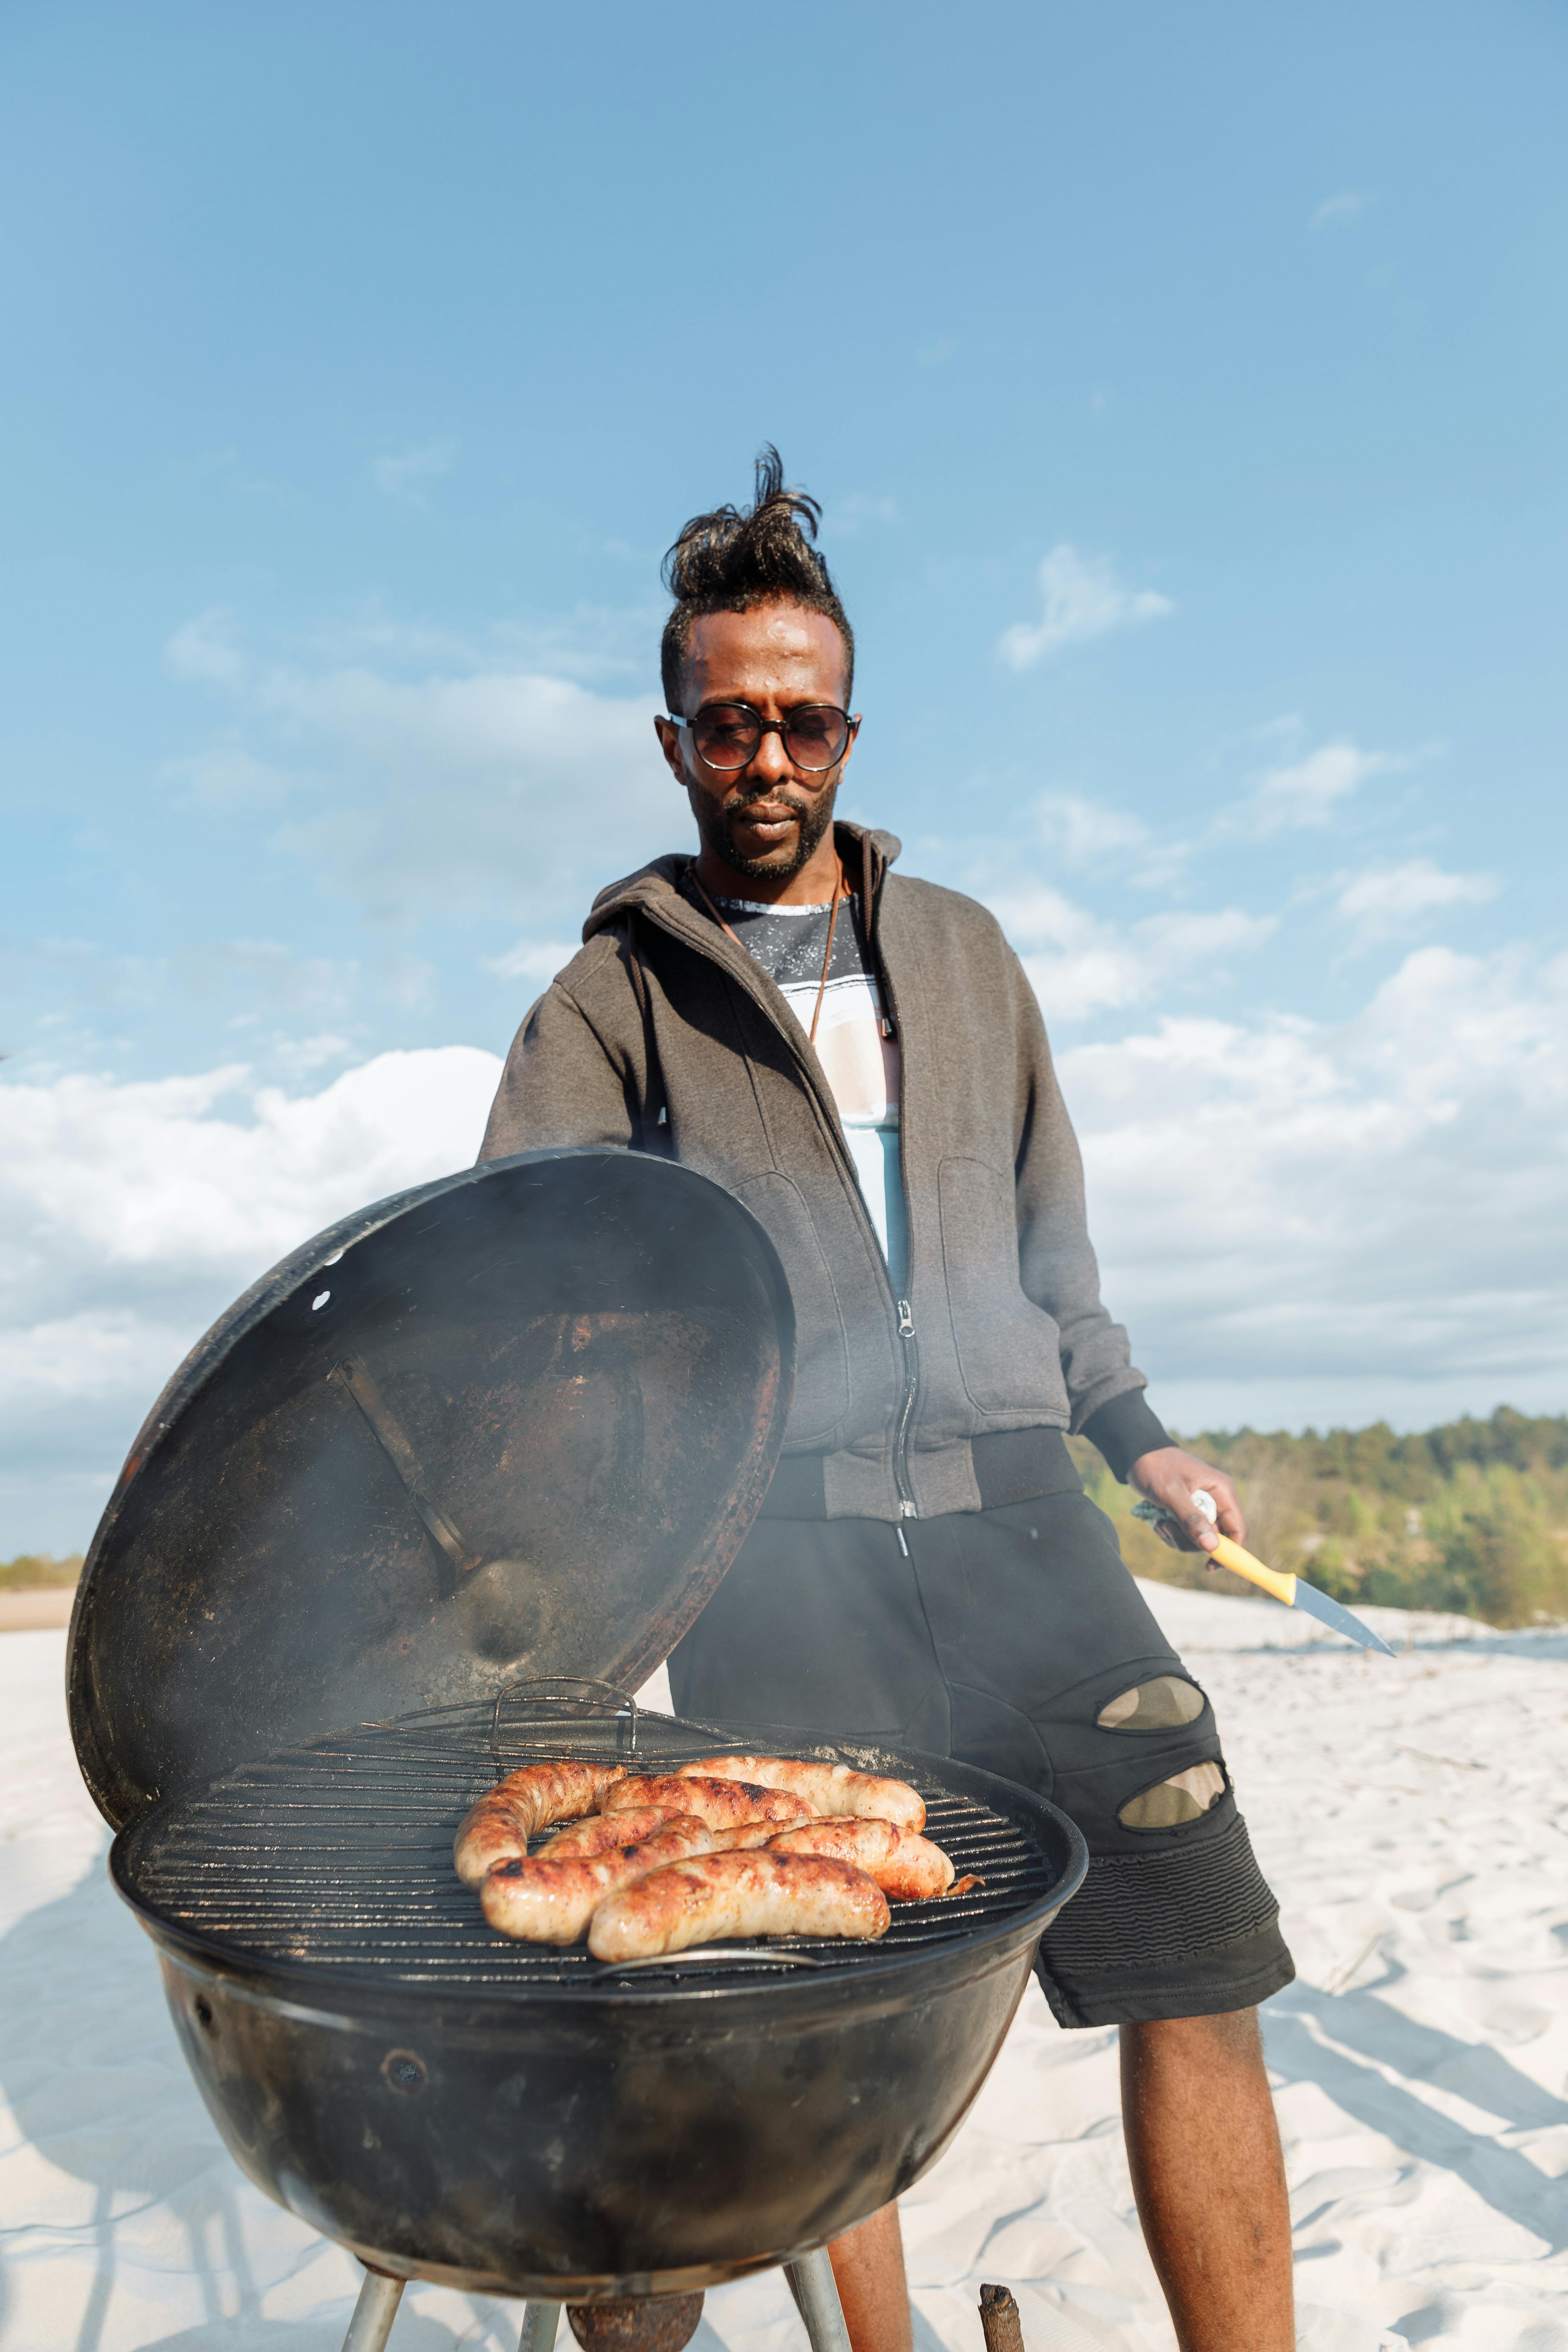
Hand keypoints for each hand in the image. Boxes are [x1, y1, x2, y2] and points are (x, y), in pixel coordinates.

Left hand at [1128, 1447, 1246, 1554]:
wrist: (1137, 1455)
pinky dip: (1171, 1533)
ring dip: (1177, 1537)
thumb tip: (1212, 1547)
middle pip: (1215, 1539)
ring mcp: (1201, 1508)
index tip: (1210, 1565)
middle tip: (1168, 1527)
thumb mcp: (1171, 1493)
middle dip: (1190, 1540)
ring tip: (1160, 1521)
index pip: (1237, 1529)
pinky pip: (1185, 1535)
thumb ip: (1192, 1519)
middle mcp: (1216, 1501)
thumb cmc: (1155, 1467)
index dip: (1229, 1551)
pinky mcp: (1187, 1513)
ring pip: (1197, 1540)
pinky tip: (1158, 1520)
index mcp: (1221, 1491)